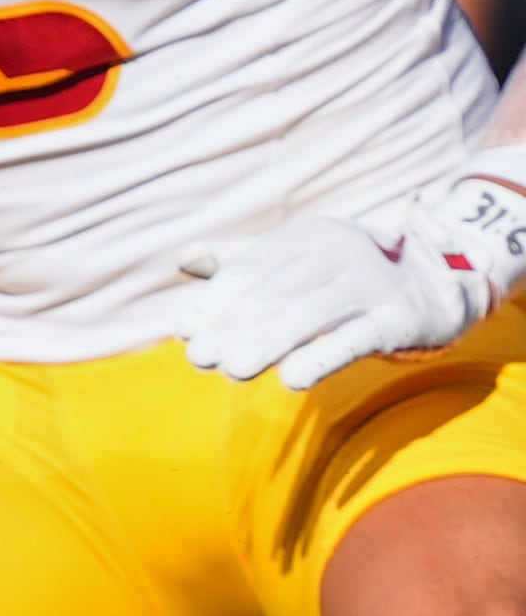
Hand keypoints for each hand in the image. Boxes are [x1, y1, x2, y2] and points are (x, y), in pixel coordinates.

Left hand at [180, 159, 525, 388]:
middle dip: (234, 326)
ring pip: (311, 314)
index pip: (252, 267)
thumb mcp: (296, 262)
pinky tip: (292, 380)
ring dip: (269, 342)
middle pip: (277, 292)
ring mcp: (372, 283)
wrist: (431, 289)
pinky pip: (354, 339)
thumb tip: (183, 258)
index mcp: (310, 235)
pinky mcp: (396, 319)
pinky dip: (322, 357)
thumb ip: (239, 263)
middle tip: (199, 358)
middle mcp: (342, 250)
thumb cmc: (340, 280)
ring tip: (232, 370)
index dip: (216, 300)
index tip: (185, 332)